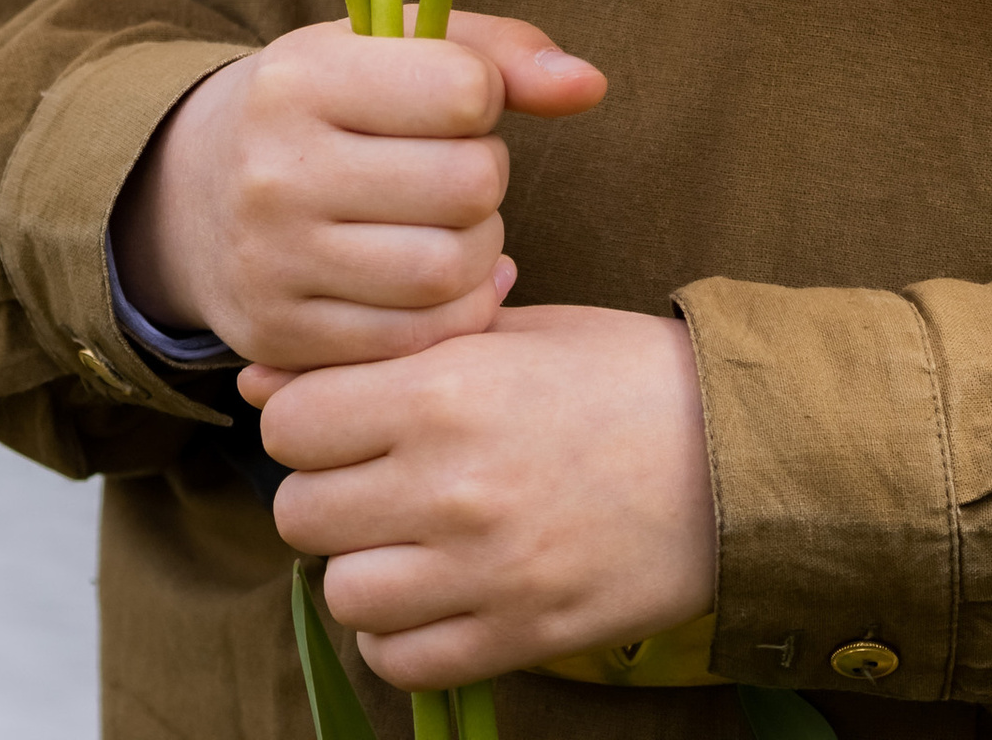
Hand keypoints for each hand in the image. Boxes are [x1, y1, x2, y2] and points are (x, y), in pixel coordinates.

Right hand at [111, 14, 604, 370]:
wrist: (198, 194)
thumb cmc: (330, 105)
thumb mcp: (393, 47)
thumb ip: (501, 54)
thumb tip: (590, 85)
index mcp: (300, 78)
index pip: (464, 91)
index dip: (484, 99)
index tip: (456, 104)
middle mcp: (275, 171)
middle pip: (466, 187)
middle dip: (487, 178)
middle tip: (459, 172)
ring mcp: (272, 264)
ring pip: (447, 272)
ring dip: (479, 249)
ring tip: (451, 224)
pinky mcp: (279, 340)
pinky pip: (414, 341)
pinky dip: (451, 312)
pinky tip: (440, 280)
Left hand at [245, 302, 718, 687]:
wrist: (730, 456)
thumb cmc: (616, 376)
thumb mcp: (507, 332)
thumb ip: (387, 353)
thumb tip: (261, 387)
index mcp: (446, 388)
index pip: (292, 424)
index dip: (307, 418)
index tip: (344, 416)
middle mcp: (451, 483)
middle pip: (299, 512)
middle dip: (327, 493)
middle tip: (375, 477)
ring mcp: (482, 570)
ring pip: (342, 592)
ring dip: (362, 566)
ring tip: (408, 536)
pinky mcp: (515, 636)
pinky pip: (397, 659)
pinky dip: (401, 632)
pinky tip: (435, 590)